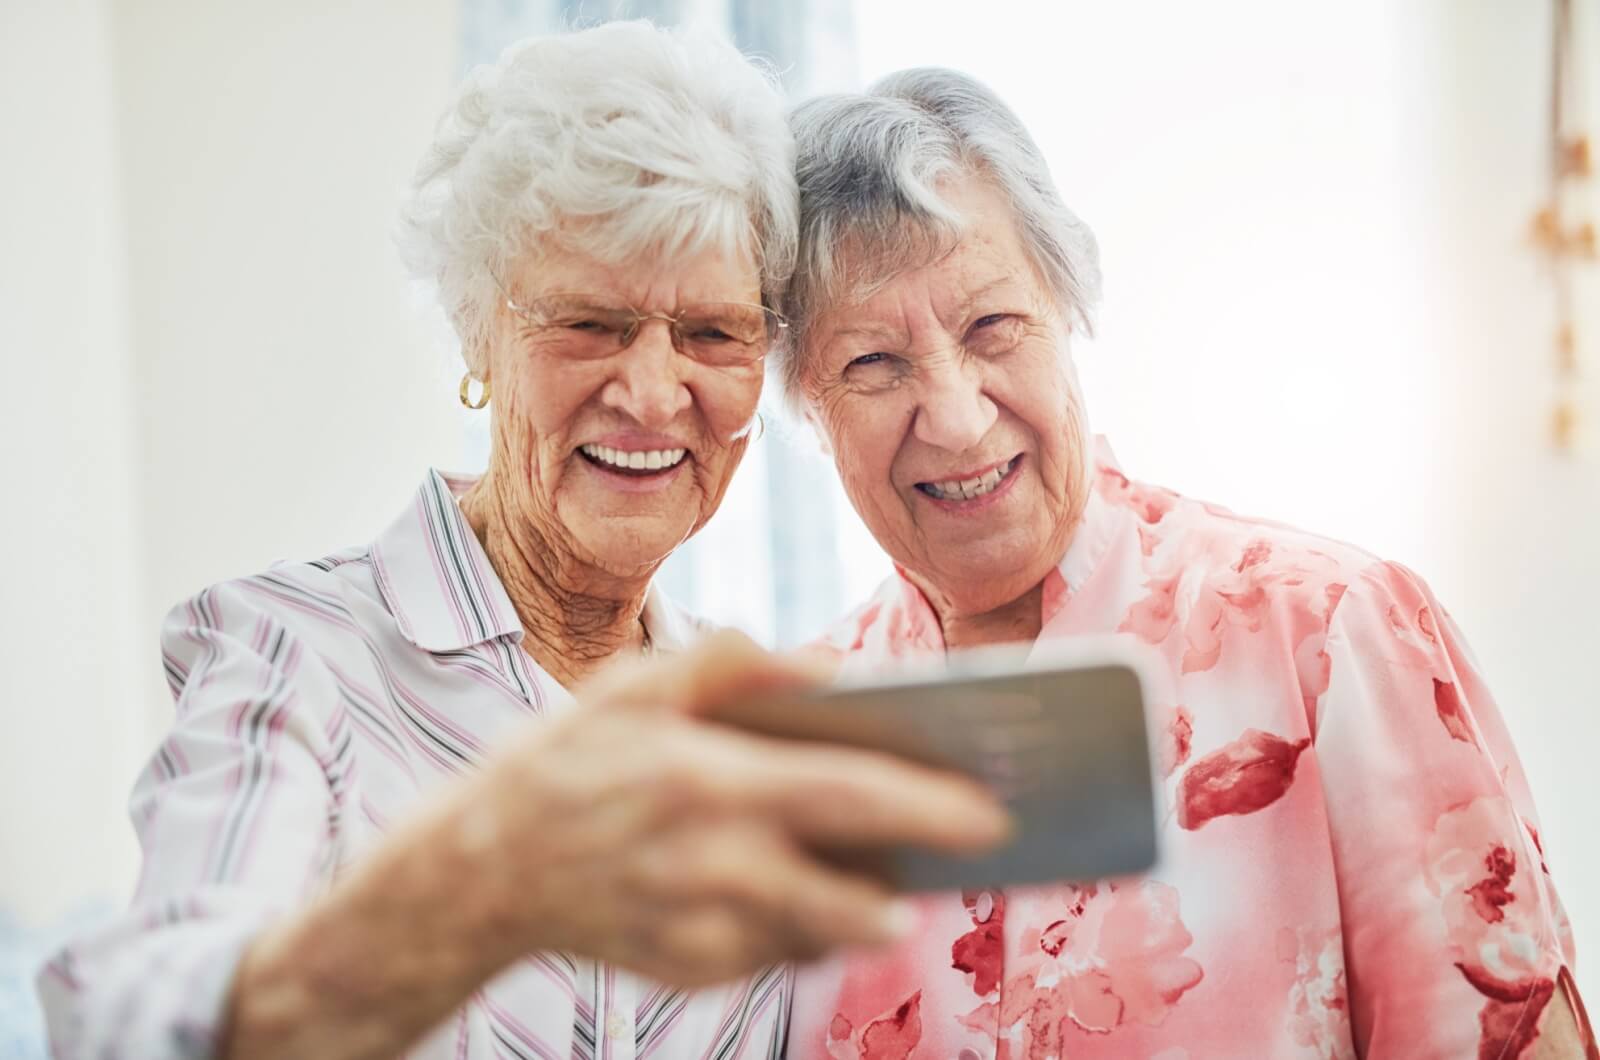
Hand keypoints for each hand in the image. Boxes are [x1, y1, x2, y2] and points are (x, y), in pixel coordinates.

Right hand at [467, 630, 1010, 985]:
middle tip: (979, 846)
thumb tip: (827, 670)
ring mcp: (701, 931)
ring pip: (824, 931)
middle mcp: (712, 867)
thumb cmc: (565, 763)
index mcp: (707, 782)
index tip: (993, 809)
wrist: (481, 869)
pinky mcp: (691, 971)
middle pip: (854, 888)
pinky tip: (805, 886)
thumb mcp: (634, 685)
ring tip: (900, 868)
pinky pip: (775, 952)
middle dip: (927, 870)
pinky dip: (803, 922)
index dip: (931, 806)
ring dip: (870, 902)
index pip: (848, 797)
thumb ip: (733, 665)